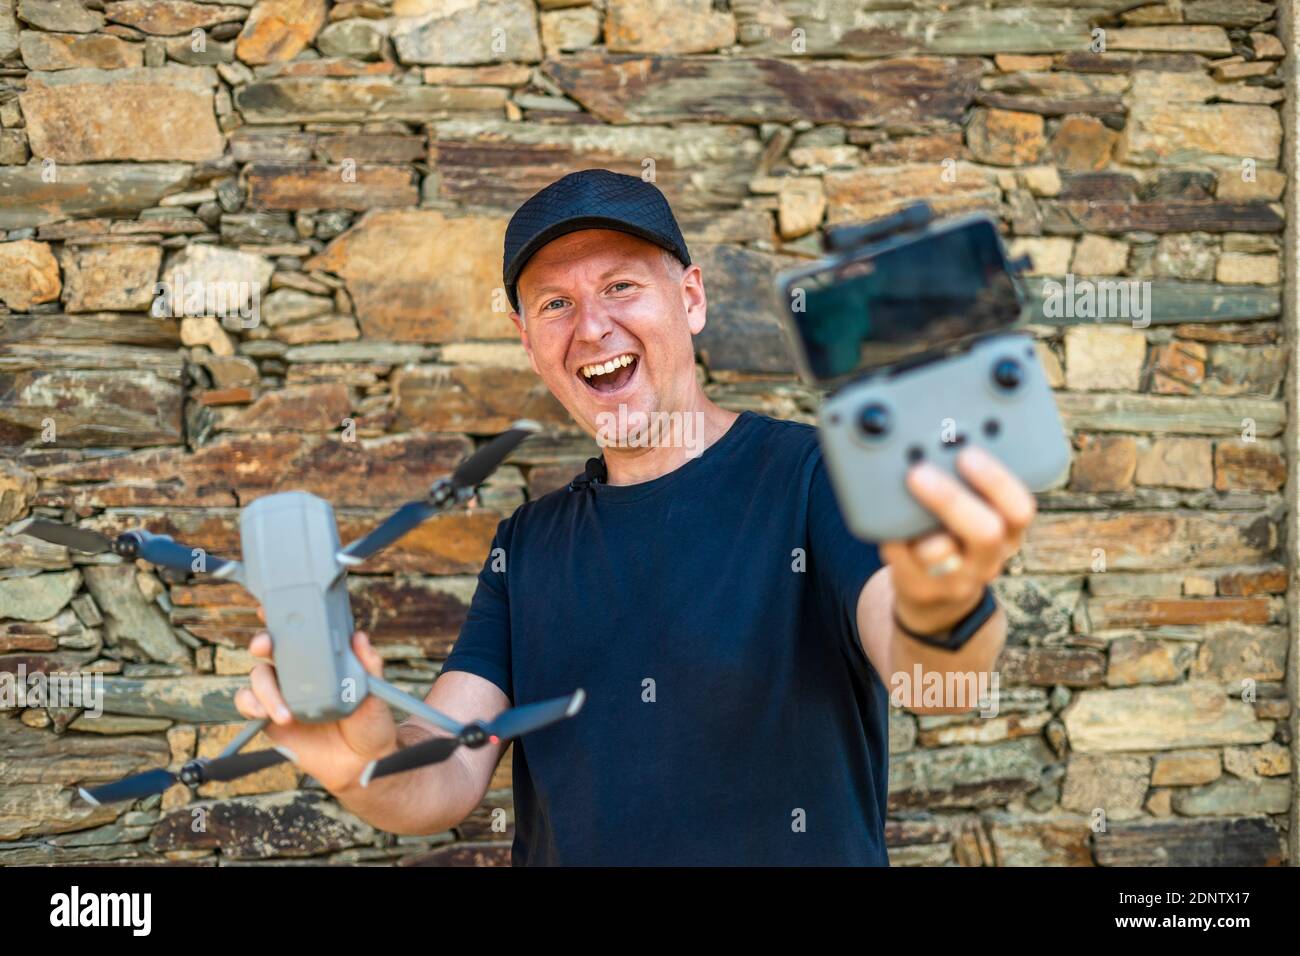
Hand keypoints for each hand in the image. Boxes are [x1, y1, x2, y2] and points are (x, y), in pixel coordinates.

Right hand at [233, 607, 398, 794]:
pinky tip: (265, 713)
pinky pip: (249, 704)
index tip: (270, 607)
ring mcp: (282, 693)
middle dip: (263, 641)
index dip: (282, 617)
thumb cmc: (371, 722)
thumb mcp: (374, 692)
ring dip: (264, 688)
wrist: (362, 763)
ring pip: (258, 676)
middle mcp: (299, 671)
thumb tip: (359, 637)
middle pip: (271, 648)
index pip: (301, 632)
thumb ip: (367, 666)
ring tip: (286, 713)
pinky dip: (251, 704)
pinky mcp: (269, 717)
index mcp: (322, 659)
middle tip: (266, 645)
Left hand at [881, 445, 1035, 634]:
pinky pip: (901, 560)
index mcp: (1009, 533)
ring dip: (916, 520)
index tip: (969, 453)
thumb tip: (932, 431)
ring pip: (938, 552)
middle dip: (952, 498)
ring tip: (897, 491)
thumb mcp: (976, 515)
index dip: (998, 481)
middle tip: (920, 471)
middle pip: (984, 532)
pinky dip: (890, 534)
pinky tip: (880, 514)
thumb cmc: (956, 538)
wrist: (939, 600)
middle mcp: (988, 559)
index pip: (1020, 510)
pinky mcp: (920, 589)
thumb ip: (967, 483)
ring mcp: (956, 579)